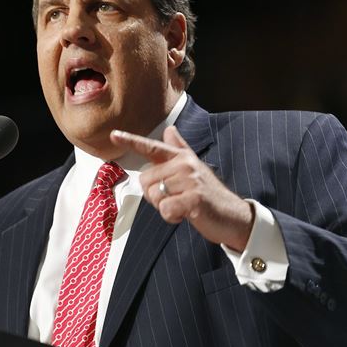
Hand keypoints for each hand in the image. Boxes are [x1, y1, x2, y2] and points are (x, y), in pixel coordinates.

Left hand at [110, 126, 253, 251]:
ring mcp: (191, 179)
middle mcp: (185, 164)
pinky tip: (186, 215)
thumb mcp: (194, 168)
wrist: (233, 216)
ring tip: (183, 206)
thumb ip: (179, 149)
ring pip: (154, 196)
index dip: (131, 140)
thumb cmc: (209, 195)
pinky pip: (165, 209)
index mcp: (181, 157)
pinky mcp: (195, 197)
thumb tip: (170, 129)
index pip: (152, 146)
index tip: (113, 134)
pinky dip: (172, 217)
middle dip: (154, 197)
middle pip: (145, 180)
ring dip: (165, 208)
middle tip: (175, 200)